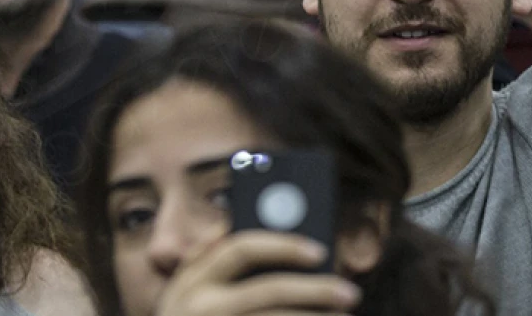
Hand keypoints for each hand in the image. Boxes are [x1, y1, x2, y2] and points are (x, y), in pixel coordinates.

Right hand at [155, 232, 360, 315]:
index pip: (242, 249)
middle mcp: (201, 308)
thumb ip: (203, 261)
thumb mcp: (181, 296)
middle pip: (270, 290)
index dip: (283, 246)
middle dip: (316, 289)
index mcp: (191, 281)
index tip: (319, 252)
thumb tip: (229, 225)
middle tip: (350, 293)